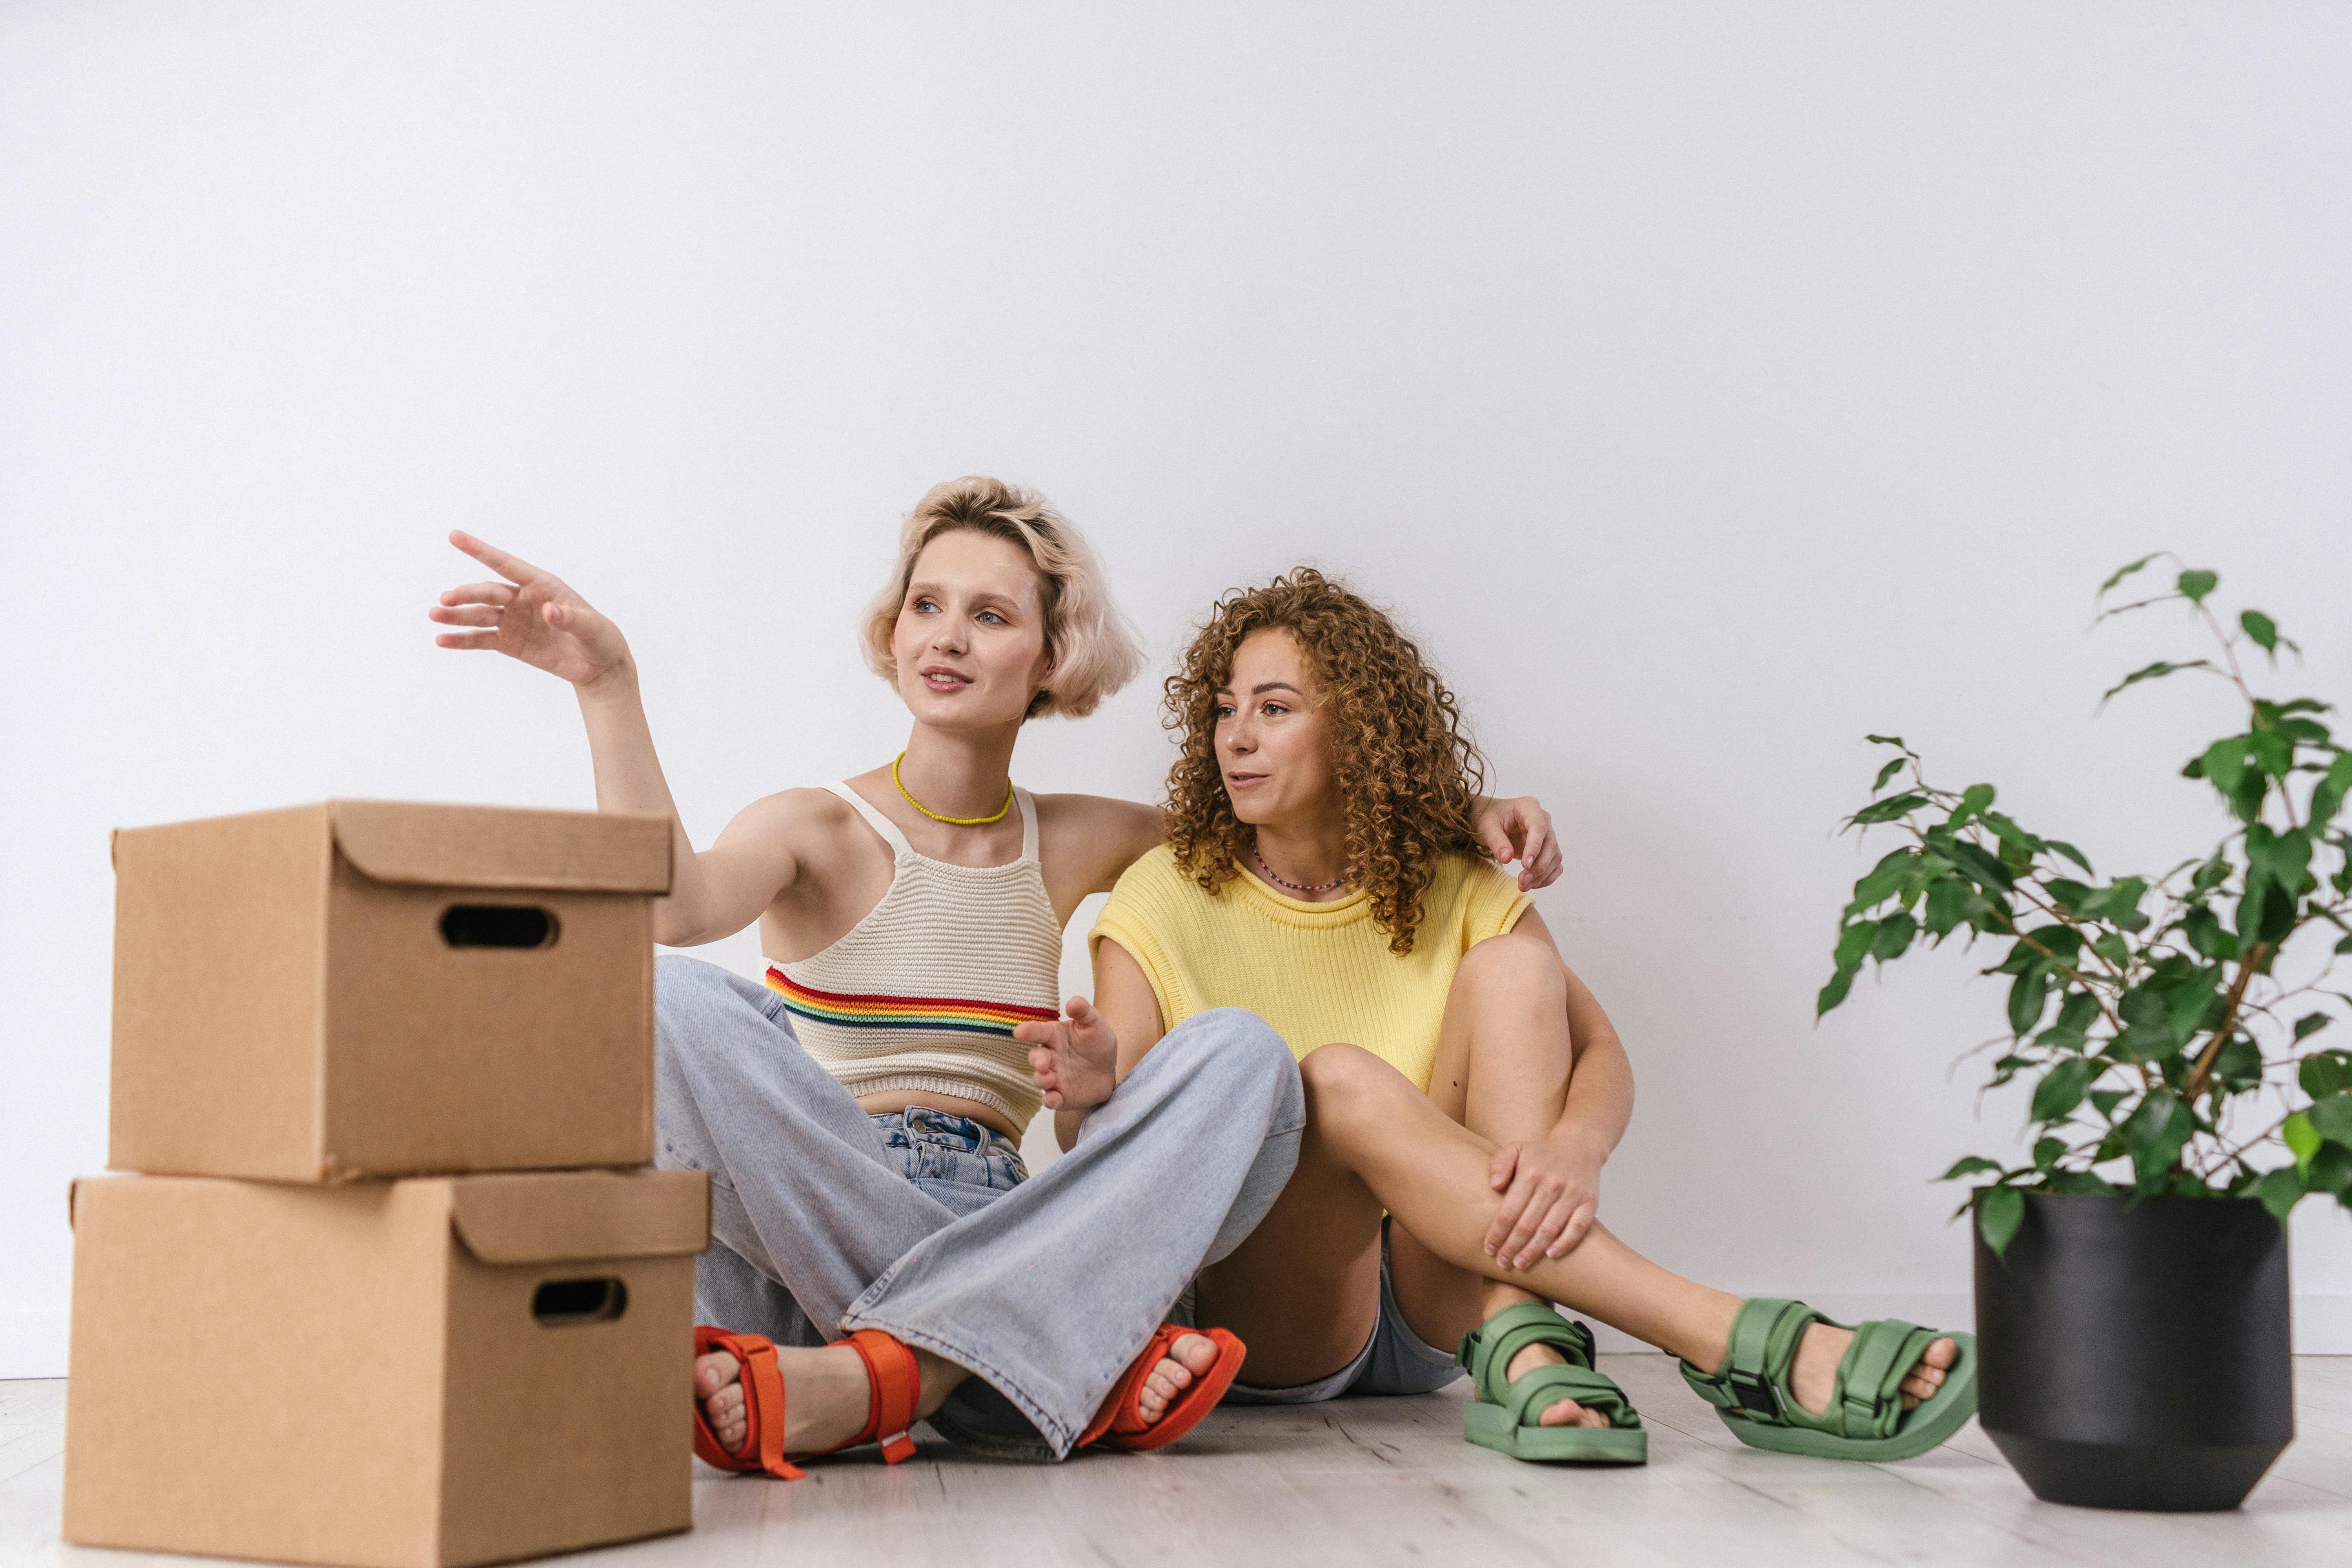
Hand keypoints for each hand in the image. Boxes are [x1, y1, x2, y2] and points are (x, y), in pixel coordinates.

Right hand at [429, 531, 631, 689]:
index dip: (480, 550)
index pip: (506, 564)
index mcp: (542, 585)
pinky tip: (442, 639)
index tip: (454, 536)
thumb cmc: (599, 637)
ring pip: (480, 614)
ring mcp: (514, 621)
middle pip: (489, 593)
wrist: (599, 665)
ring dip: (457, 615)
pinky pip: (481, 639)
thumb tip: (549, 611)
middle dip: (467, 594)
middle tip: (445, 600)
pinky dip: (462, 640)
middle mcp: (523, 599)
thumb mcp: (591, 627)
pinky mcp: (510, 643)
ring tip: (435, 615)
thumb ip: (571, 618)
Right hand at [1014, 995, 1118, 1111]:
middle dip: (1036, 1060)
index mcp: (1054, 1036)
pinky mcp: (1061, 1096)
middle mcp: (1049, 1057)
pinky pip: (1051, 1100)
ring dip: (1041, 1080)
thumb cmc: (1096, 1043)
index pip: (1037, 1032)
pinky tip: (1053, 1099)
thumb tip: (1072, 1002)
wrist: (1108, 1071)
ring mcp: (1054, 1078)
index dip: (1028, 1031)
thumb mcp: (1094, 1024)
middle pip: (1035, 1058)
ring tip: (1049, 1079)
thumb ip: (1083, 1012)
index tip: (1019, 1032)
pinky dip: (1050, 1100)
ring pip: (1040, 1079)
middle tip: (1042, 1062)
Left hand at [1472, 795, 1561, 891]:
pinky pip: (1554, 864)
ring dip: (1542, 874)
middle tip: (1522, 882)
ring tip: (1523, 885)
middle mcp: (1543, 819)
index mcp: (1528, 807)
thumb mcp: (1486, 827)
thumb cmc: (1488, 818)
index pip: (1539, 828)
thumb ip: (1496, 841)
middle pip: (1550, 844)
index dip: (1534, 847)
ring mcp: (1547, 834)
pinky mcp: (1546, 848)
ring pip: (1555, 856)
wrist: (1490, 820)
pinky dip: (1547, 876)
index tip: (1526, 865)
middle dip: (1538, 866)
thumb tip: (1507, 858)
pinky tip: (1533, 884)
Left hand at [1484, 1134, 1601, 1269]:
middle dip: (1512, 1247)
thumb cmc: (1541, 1154)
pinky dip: (1565, 1243)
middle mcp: (1552, 1184)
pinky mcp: (1590, 1203)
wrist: (1580, 1146)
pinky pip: (1578, 1228)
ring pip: (1550, 1229)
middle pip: (1528, 1224)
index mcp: (1530, 1173)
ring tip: (1520, 1265)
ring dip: (1533, 1251)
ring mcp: (1572, 1194)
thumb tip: (1493, 1185)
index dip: (1498, 1233)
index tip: (1488, 1249)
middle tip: (1502, 1263)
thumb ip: (1500, 1163)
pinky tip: (1551, 1256)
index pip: (1509, 1211)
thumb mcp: (1516, 1149)